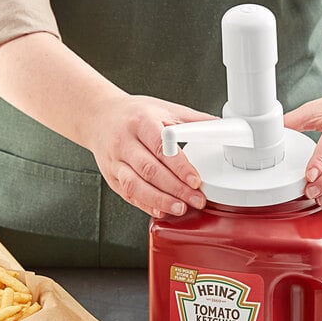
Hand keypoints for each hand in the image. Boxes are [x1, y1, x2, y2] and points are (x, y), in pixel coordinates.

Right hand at [90, 94, 214, 217]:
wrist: (100, 117)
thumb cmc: (134, 115)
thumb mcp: (163, 109)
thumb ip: (193, 120)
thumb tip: (221, 126)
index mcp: (140, 122)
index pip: (161, 147)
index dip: (179, 167)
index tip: (196, 181)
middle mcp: (124, 142)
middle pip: (150, 170)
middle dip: (176, 189)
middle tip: (196, 200)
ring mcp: (115, 162)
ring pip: (136, 186)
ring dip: (160, 201)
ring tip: (180, 208)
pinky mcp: (111, 177)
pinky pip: (128, 195)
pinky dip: (146, 205)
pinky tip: (161, 211)